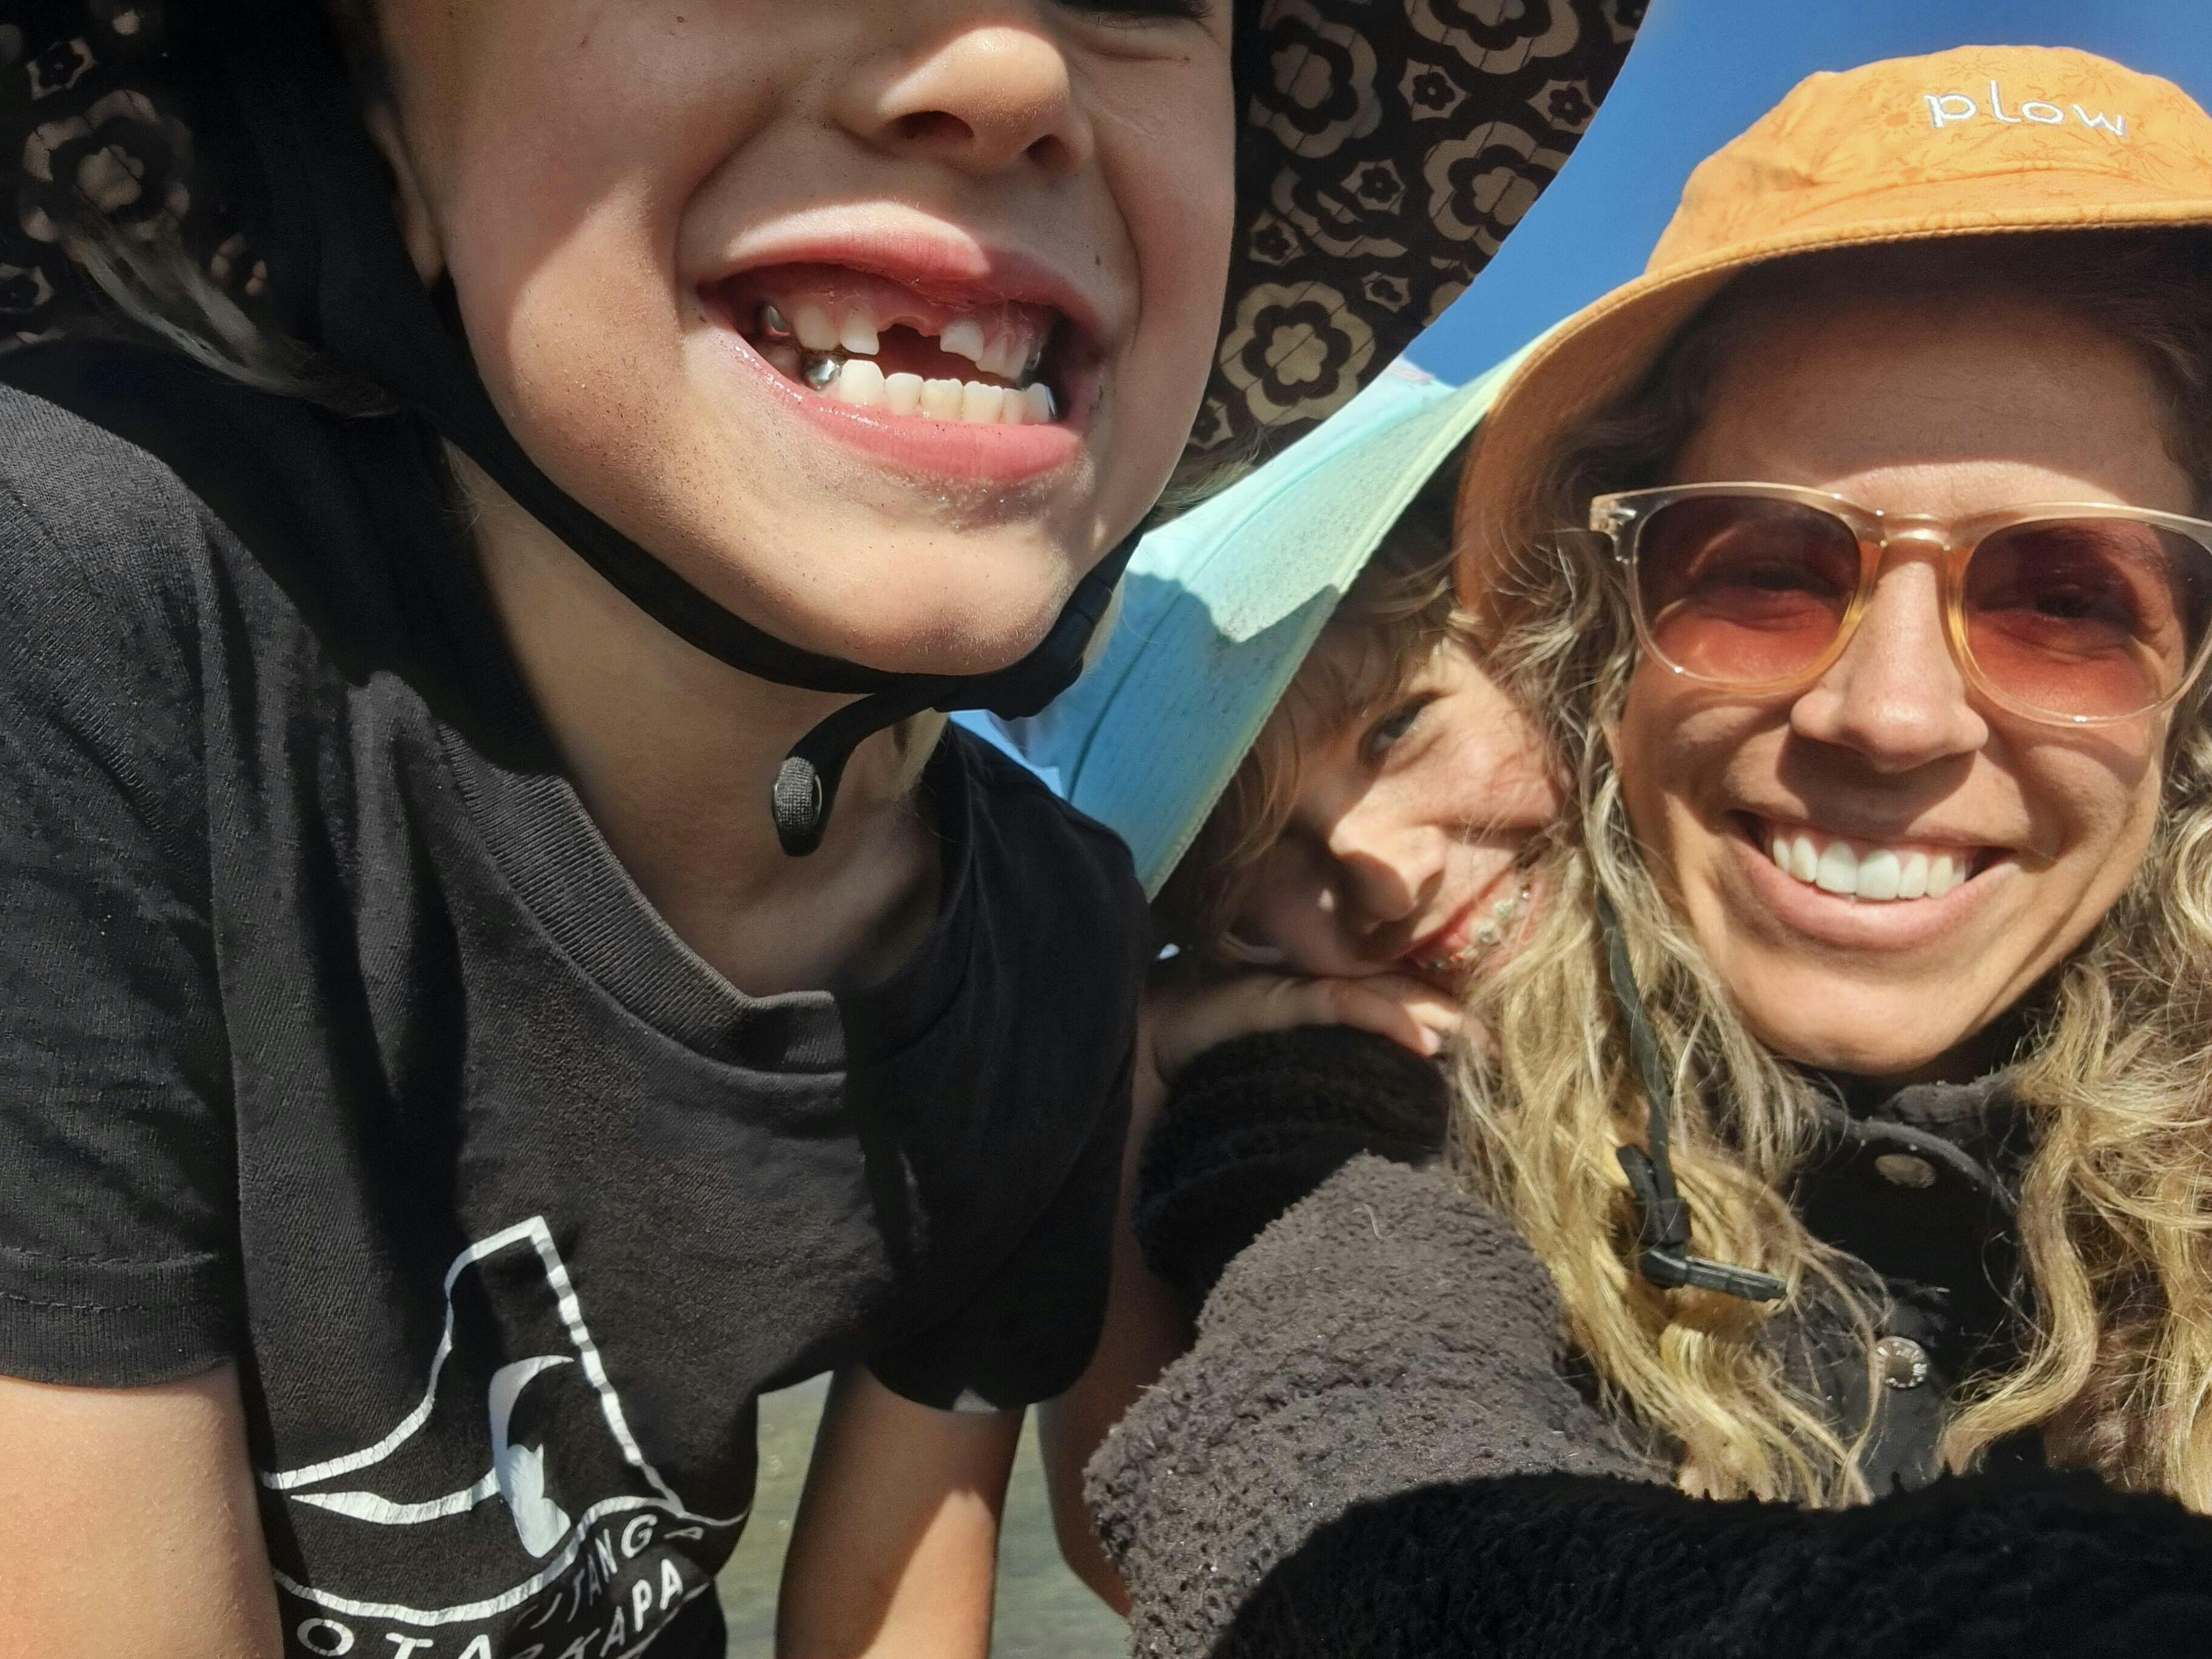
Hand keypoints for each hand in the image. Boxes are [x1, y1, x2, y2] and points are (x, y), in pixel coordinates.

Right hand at [1144, 961, 1462, 1086]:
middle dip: (1453, 1021)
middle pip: (1401, 995)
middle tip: (1498, 1054)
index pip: (1397, 1002)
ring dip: (1433, 1018)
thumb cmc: (1214, 1053)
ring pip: (1381, 996)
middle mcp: (1317, 985)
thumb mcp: (1287, 1066)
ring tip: (1475, 1043)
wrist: (1150, 1039)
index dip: (1444, 1020)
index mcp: (1323, 999)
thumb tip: (1390, 1082)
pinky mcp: (1277, 999)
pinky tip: (1419, 1040)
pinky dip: (1383, 1018)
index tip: (1489, 1053)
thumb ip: (1331, 1062)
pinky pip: (1339, 1004)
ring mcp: (1298, 988)